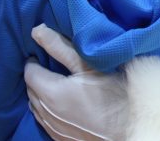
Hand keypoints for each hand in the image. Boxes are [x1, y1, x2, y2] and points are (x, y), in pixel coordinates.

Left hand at [24, 24, 127, 140]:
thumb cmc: (113, 93)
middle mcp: (46, 112)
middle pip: (31, 90)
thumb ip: (61, 47)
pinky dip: (47, 109)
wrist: (129, 126)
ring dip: (40, 94)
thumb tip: (37, 30)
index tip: (41, 54)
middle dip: (36, 77)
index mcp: (50, 92)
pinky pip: (45, 121)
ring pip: (36, 108)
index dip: (34, 61)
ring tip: (54, 83)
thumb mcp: (88, 65)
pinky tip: (62, 104)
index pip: (30, 73)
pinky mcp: (60, 138)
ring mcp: (53, 128)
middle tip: (48, 66)